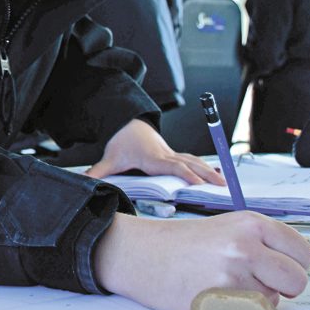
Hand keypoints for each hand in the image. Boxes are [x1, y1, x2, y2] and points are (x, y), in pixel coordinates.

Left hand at [84, 119, 224, 185]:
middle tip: (222, 185)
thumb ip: (98, 172)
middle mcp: (166, 155)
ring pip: (194, 161)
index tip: (199, 183)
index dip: (186, 174)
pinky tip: (217, 173)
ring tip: (224, 182)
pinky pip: (193, 160)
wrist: (129, 124)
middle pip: (189, 164)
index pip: (172, 166)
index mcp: (152, 158)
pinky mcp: (175, 155)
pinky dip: (206, 166)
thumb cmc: (122, 143)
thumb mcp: (109, 158)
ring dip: (209, 170)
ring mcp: (172, 154)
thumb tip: (84, 182)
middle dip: (206, 174)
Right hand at [93, 211, 309, 309]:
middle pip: (297, 280)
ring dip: (256, 301)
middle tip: (260, 282)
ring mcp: (233, 276)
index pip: (302, 251)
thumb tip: (293, 263)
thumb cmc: (179, 242)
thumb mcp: (226, 227)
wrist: (141, 253)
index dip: (294, 264)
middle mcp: (245, 247)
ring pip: (273, 302)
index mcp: (250, 223)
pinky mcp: (221, 301)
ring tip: (227, 288)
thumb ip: (261, 242)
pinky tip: (220, 300)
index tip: (281, 267)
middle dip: (283, 287)